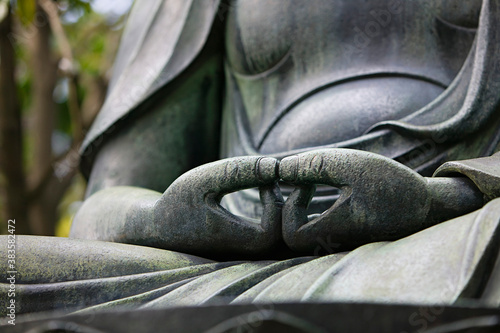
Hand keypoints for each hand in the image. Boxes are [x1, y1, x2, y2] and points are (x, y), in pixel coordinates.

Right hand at [153, 156, 282, 256]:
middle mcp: (244, 254)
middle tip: (275, 179)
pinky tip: (266, 189)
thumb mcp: (204, 179)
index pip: (275, 231)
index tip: (264, 180)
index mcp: (233, 242)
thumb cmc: (177, 202)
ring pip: (283, 241)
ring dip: (284, 210)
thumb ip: (238, 172)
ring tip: (271, 182)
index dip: (276, 203)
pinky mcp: (247, 249)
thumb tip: (275, 166)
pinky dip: (278, 214)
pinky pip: (275, 237)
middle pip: (285, 240)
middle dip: (287, 206)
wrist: (158, 227)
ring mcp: (246, 255)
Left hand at [279, 148, 482, 251]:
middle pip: (291, 238)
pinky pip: (314, 231)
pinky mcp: (342, 238)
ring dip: (298, 209)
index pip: (290, 235)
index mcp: (337, 231)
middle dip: (288, 208)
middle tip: (300, 182)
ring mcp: (338, 244)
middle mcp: (334, 243)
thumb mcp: (351, 165)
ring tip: (308, 183)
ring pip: (302, 234)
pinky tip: (318, 188)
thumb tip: (279, 169)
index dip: (290, 207)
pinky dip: (308, 212)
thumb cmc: (392, 184)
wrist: (426, 205)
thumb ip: (313, 165)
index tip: (307, 184)